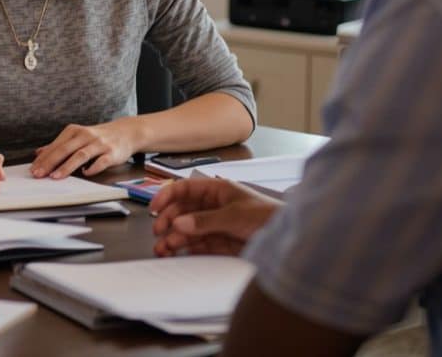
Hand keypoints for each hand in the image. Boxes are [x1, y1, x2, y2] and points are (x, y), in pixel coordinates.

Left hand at [30, 121, 134, 178]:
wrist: (125, 132)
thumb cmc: (97, 137)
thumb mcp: (76, 137)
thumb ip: (59, 145)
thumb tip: (38, 153)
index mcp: (74, 131)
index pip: (55, 146)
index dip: (43, 158)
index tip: (33, 169)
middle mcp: (86, 136)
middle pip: (65, 149)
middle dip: (50, 162)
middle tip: (38, 174)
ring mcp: (99, 144)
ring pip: (81, 155)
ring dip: (67, 166)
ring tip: (55, 176)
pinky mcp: (112, 153)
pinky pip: (102, 161)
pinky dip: (93, 168)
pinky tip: (85, 174)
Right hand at [150, 178, 279, 256]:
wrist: (287, 240)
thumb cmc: (267, 217)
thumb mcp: (234, 215)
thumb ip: (205, 220)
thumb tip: (178, 224)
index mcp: (216, 190)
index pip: (185, 189)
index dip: (167, 196)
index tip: (154, 207)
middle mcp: (212, 206)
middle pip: (182, 211)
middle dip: (168, 221)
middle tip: (159, 232)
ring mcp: (214, 225)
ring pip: (186, 229)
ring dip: (173, 238)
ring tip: (163, 249)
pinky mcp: (218, 243)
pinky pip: (196, 244)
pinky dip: (185, 248)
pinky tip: (176, 252)